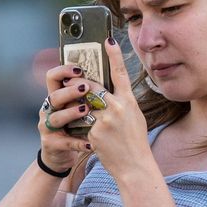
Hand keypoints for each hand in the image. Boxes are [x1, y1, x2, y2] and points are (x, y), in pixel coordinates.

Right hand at [37, 62, 94, 175]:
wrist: (60, 155)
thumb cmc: (73, 127)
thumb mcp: (76, 108)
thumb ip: (85, 95)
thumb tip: (106, 77)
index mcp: (55, 97)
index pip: (53, 77)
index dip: (63, 70)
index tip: (80, 69)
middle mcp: (48, 109)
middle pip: (54, 96)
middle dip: (70, 91)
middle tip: (86, 88)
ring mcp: (47, 127)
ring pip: (57, 117)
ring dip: (71, 113)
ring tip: (86, 111)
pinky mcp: (51, 144)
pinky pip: (65, 142)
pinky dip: (78, 142)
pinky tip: (90, 143)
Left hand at [82, 40, 152, 181]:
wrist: (135, 166)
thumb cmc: (135, 141)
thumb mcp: (134, 117)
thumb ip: (122, 102)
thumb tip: (109, 91)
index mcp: (129, 101)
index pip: (120, 73)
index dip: (114, 55)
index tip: (107, 40)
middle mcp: (117, 107)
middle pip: (92, 87)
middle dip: (79, 84)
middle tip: (71, 82)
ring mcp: (105, 120)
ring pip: (83, 104)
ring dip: (77, 105)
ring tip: (76, 108)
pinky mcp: (94, 132)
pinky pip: (82, 124)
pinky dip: (82, 127)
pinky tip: (91, 136)